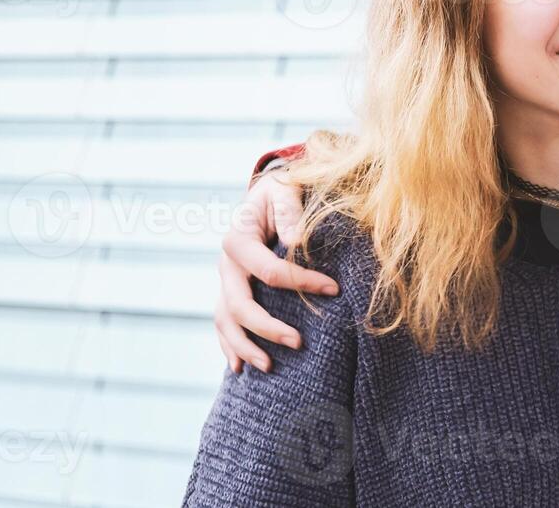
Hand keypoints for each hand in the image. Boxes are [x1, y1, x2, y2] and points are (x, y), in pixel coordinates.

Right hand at [214, 165, 338, 372]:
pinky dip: (229, 346)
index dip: (301, 282)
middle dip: (267, 327)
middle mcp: (226, 264)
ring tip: (270, 366)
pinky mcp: (229, 291)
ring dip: (245, 346)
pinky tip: (240, 368)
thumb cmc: (280, 192)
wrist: (264, 195)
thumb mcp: (285, 190)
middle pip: (240, 305)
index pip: (269, 271)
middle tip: (299, 342)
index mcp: (238, 239)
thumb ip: (290, 211)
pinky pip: (223, 324)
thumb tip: (296, 240)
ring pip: (226, 321)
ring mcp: (225, 281)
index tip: (334, 289)